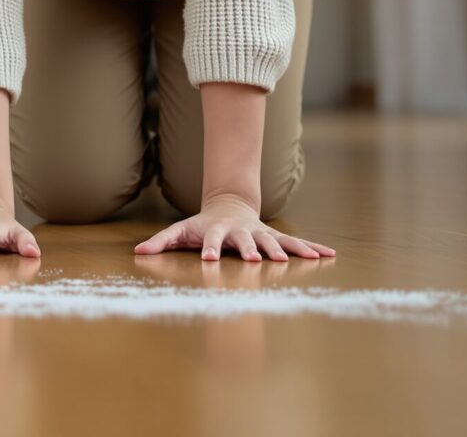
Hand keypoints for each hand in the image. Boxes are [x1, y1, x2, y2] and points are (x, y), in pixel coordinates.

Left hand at [132, 195, 334, 261]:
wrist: (228, 206)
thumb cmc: (201, 225)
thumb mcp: (179, 231)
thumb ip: (160, 241)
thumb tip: (137, 252)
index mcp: (217, 232)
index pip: (211, 241)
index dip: (209, 249)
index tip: (208, 260)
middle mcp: (241, 232)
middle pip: (247, 241)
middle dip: (254, 250)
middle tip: (258, 261)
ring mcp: (260, 234)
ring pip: (275, 242)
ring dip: (287, 251)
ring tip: (303, 260)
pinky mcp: (275, 237)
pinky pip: (295, 243)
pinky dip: (312, 248)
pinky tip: (329, 254)